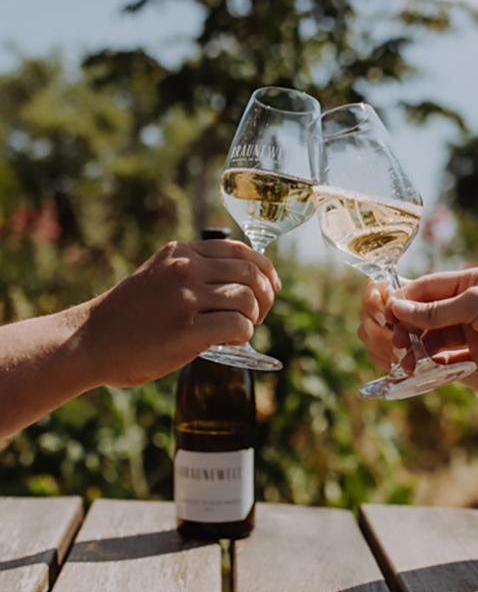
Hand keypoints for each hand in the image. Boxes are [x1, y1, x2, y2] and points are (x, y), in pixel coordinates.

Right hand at [80, 239, 280, 387]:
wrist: (90, 341)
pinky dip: (244, 335)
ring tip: (242, 329)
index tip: (272, 286)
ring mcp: (184, 298)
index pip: (240, 250)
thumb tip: (243, 280)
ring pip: (247, 299)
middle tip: (259, 314)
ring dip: (254, 317)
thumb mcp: (159, 275)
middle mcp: (184, 269)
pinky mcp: (185, 331)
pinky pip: (237, 326)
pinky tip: (231, 341)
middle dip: (265, 295)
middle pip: (250, 273)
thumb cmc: (128, 315)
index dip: (265, 268)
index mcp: (180, 252)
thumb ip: (193, 271)